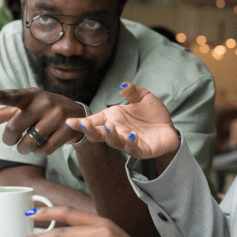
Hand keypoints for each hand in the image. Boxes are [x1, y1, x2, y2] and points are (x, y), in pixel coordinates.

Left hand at [0, 88, 85, 154]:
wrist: (74, 114)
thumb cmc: (39, 112)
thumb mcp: (19, 109)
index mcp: (29, 95)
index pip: (12, 96)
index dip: (0, 96)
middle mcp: (43, 102)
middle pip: (14, 128)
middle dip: (10, 139)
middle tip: (13, 139)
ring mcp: (57, 115)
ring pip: (29, 143)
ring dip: (25, 148)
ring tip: (30, 142)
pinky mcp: (67, 129)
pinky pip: (44, 149)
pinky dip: (39, 151)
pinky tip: (44, 144)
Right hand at [65, 82, 179, 167]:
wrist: (168, 129)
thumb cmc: (151, 114)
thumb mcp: (143, 97)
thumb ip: (132, 91)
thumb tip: (122, 86)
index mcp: (112, 118)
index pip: (93, 121)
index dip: (80, 123)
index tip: (68, 121)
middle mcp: (116, 131)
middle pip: (98, 134)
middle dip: (89, 130)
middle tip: (83, 125)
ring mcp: (127, 142)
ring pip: (114, 142)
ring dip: (110, 135)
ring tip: (110, 126)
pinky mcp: (141, 150)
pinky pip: (133, 149)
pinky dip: (131, 143)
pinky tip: (132, 135)